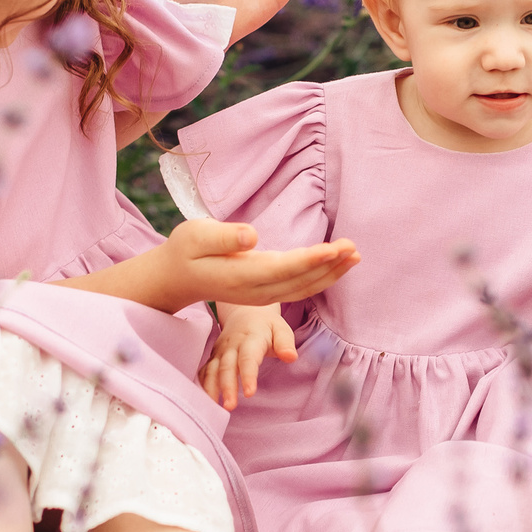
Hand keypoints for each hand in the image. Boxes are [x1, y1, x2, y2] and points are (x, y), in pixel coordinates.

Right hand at [157, 219, 356, 313]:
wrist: (176, 277)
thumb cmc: (185, 250)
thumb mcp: (195, 235)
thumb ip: (223, 236)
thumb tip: (252, 236)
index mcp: (239, 276)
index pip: (282, 269)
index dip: (310, 260)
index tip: (335, 248)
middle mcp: (254, 291)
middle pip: (300, 281)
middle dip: (330, 266)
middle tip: (354, 248)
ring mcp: (261, 296)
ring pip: (303, 288)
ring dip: (331, 273)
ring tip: (355, 255)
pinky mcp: (266, 293)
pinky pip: (299, 288)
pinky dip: (321, 277)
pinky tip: (337, 264)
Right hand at [202, 304, 295, 409]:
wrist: (245, 312)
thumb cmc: (267, 326)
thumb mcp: (281, 329)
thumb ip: (285, 343)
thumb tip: (291, 357)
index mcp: (251, 338)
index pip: (248, 358)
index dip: (248, 375)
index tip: (249, 393)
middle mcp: (232, 345)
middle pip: (227, 367)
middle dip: (227, 387)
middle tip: (230, 406)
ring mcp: (220, 351)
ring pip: (212, 370)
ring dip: (211, 388)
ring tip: (214, 407)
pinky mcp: (213, 357)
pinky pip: (205, 371)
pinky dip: (202, 385)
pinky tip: (204, 401)